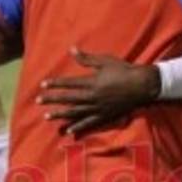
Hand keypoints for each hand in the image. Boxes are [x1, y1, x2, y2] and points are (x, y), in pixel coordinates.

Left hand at [37, 48, 161, 135]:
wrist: (142, 86)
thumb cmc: (124, 70)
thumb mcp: (105, 61)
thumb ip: (87, 59)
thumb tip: (72, 49)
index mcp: (92, 82)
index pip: (69, 83)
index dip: (55, 84)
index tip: (43, 85)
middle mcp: (93, 97)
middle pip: (69, 99)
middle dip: (53, 100)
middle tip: (38, 101)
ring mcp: (98, 108)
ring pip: (76, 113)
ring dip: (61, 115)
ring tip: (47, 117)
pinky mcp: (105, 116)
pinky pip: (90, 123)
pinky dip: (79, 127)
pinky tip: (69, 131)